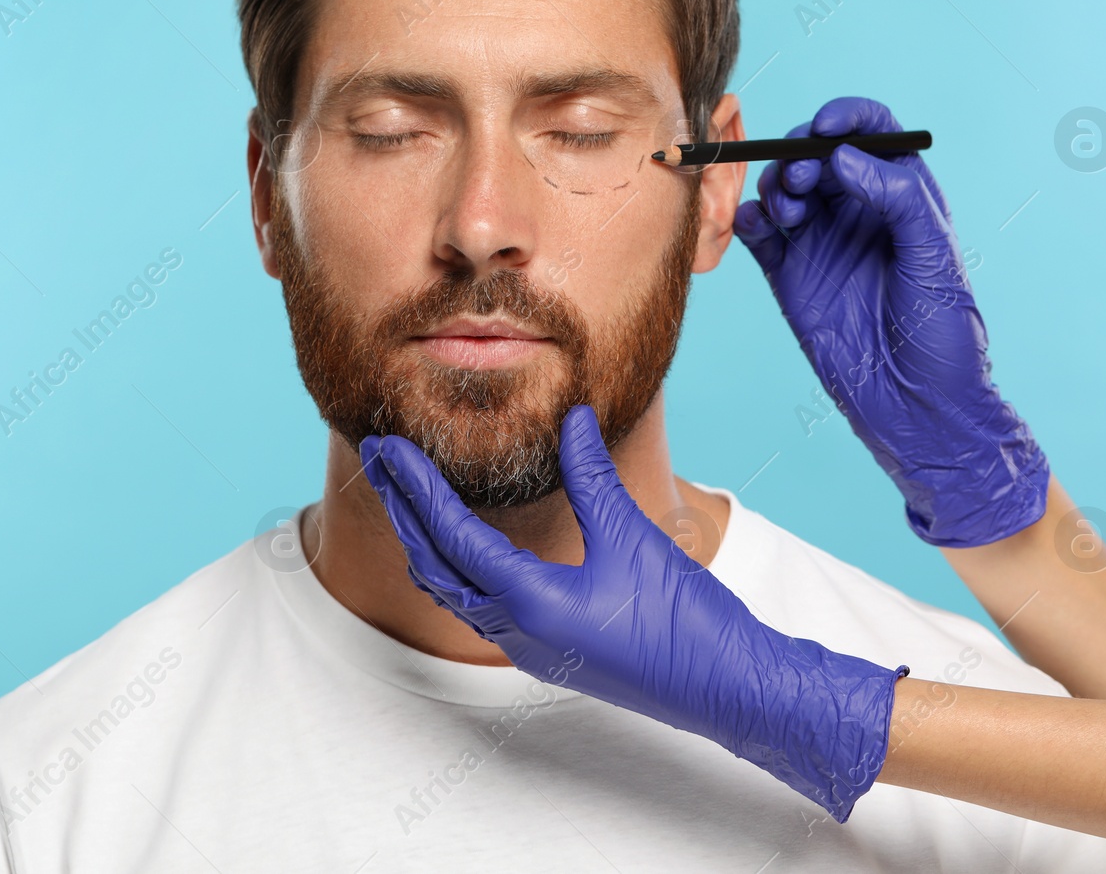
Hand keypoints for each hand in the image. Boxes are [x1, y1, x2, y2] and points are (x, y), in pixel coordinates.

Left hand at [361, 404, 903, 821]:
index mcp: (529, 601)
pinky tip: (465, 544)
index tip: (389, 447)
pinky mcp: (547, 651)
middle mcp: (516, 630)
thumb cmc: (684, 621)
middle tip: (379, 458)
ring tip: (407, 493)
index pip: (452, 536)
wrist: (727, 689)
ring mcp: (529, 647)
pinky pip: (478, 607)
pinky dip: (455, 567)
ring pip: (452, 591)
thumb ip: (591, 477)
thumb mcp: (632, 537)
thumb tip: (572, 417)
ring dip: (424, 540)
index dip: (416, 486)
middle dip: (402, 509)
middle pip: (435, 564)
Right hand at [733, 96, 1048, 546]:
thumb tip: (844, 157)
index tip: (826, 127)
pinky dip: (747, 221)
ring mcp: (821, 245)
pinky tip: (755, 225)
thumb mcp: (934, 255)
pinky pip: (759, 235)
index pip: (871, 133)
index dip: (846, 117)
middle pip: (815, 156)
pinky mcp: (791, 278)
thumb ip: (897, 196)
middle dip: (801, 155)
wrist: (917, 406)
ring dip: (776, 187)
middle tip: (803, 179)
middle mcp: (858, 213)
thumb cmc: (942, 334)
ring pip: (783, 190)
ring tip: (789, 211)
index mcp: (901, 197)